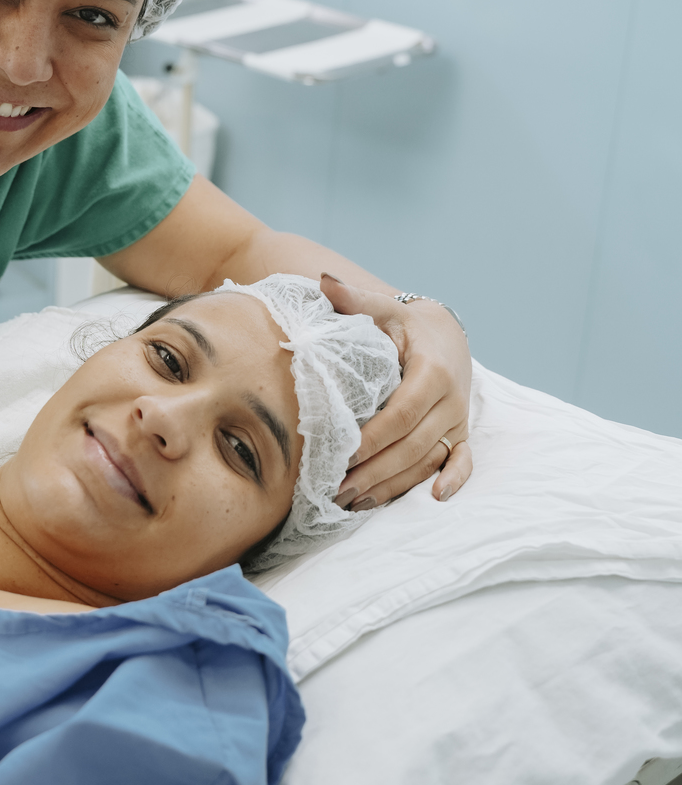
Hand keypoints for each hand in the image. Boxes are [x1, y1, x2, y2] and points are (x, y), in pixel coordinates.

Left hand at [319, 274, 472, 508]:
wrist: (445, 332)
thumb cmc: (405, 324)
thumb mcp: (382, 309)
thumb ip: (353, 299)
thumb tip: (322, 281)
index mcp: (432, 371)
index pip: (402, 413)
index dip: (374, 438)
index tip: (343, 455)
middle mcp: (451, 400)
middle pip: (413, 445)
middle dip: (375, 470)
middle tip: (338, 490)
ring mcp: (458, 420)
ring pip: (428, 459)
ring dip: (394, 485)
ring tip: (355, 502)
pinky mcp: (461, 433)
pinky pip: (461, 461)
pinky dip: (452, 480)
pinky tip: (435, 499)